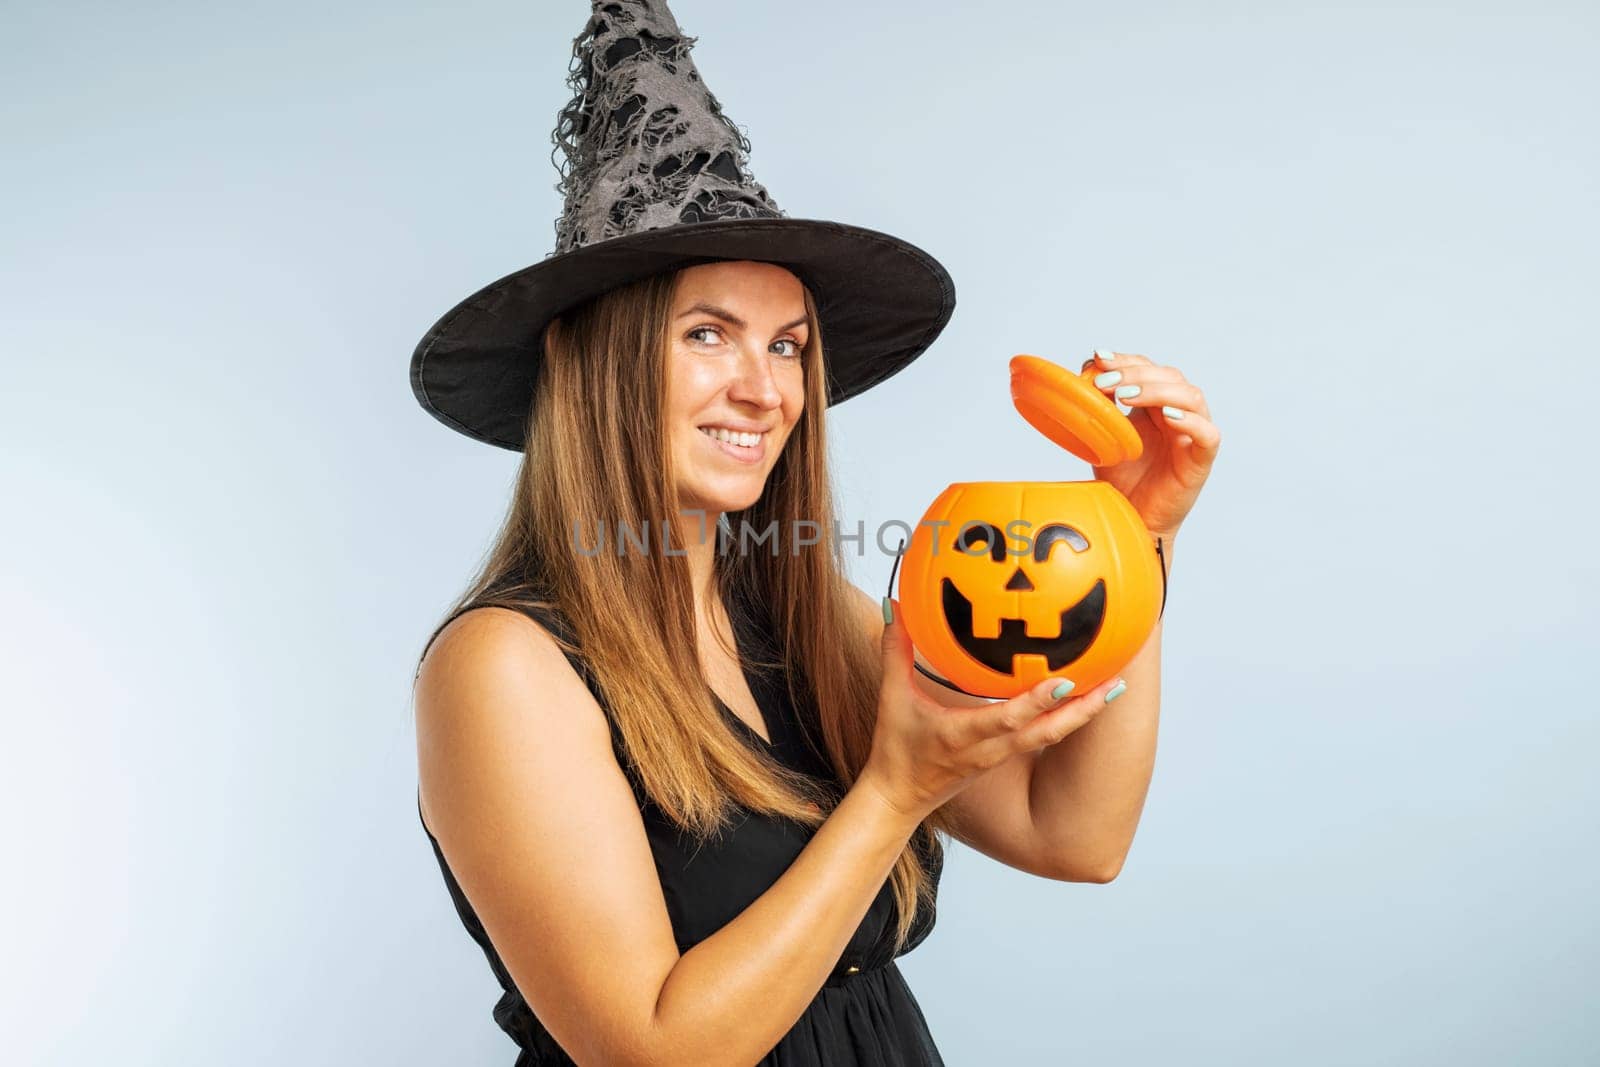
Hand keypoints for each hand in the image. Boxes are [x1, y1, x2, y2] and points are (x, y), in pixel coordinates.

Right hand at [859, 597, 1124, 822]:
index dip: (1037, 702)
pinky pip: (1041, 736)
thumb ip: (895, 651)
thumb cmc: (896, 750)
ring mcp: (1001, 756)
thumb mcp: (892, 698)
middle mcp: (991, 748)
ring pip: (1051, 737)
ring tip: (1113, 688)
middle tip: (1117, 684)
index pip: (1008, 719)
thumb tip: (896, 607)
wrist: (899, 799)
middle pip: (1048, 732)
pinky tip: (1080, 697)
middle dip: (1084, 710)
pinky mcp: (1004, 757)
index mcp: (964, 735)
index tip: (1066, 682)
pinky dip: (1064, 718)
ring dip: (1083, 714)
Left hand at [1080, 349, 1220, 539]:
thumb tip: (1088, 370)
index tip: (1099, 358)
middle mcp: (1178, 412)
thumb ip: (1101, 406)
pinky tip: (1166, 415)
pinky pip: (1207, 433)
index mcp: (1155, 403)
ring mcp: (1192, 434)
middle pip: (1170, 376)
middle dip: (1135, 373)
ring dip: (1158, 390)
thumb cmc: (1123, 478)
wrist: (1131, 517)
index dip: (1126, 360)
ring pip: (1191, 397)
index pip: (1149, 368)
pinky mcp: (1202, 458)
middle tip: (1106, 382)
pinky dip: (1190, 421)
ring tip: (1127, 395)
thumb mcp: (1105, 436)